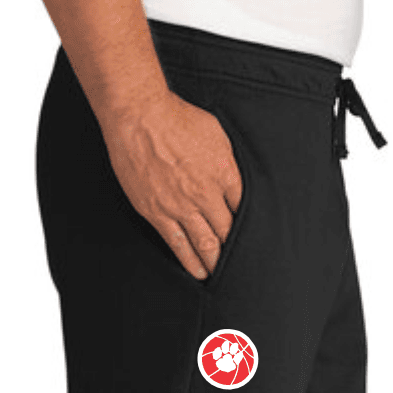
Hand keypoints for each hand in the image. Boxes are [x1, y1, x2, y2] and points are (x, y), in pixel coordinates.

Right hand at [100, 90, 242, 279]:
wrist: (140, 117)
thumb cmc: (176, 118)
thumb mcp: (216, 133)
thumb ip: (227, 160)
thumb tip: (232, 177)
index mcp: (224, 173)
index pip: (243, 208)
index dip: (248, 226)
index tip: (252, 238)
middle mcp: (206, 194)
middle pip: (228, 231)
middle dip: (235, 250)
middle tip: (242, 266)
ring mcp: (182, 207)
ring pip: (205, 244)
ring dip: (215, 262)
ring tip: (220, 274)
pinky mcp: (158, 213)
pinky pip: (178, 244)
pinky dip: (190, 261)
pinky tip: (197, 272)